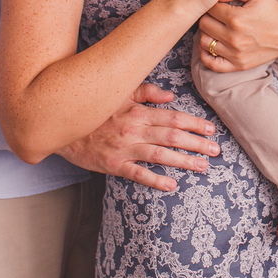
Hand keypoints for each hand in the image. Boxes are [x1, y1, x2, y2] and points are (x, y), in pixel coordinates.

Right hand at [55, 83, 218, 191]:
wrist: (62, 125)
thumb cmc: (94, 110)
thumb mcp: (118, 94)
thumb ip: (145, 92)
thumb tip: (170, 94)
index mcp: (137, 111)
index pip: (173, 116)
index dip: (194, 123)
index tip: (210, 129)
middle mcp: (134, 129)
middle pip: (172, 136)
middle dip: (196, 143)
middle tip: (215, 151)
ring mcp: (124, 147)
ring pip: (161, 155)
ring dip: (184, 161)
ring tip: (202, 167)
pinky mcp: (114, 164)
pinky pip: (138, 174)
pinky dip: (156, 180)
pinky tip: (171, 185)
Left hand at [197, 0, 277, 71]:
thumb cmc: (275, 12)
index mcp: (236, 18)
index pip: (210, 8)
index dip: (212, 2)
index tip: (218, 2)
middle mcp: (234, 38)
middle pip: (203, 24)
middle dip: (207, 16)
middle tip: (215, 14)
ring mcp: (236, 54)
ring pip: (204, 42)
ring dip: (207, 33)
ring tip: (215, 27)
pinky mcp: (239, 65)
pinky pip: (212, 63)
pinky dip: (206, 55)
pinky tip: (212, 45)